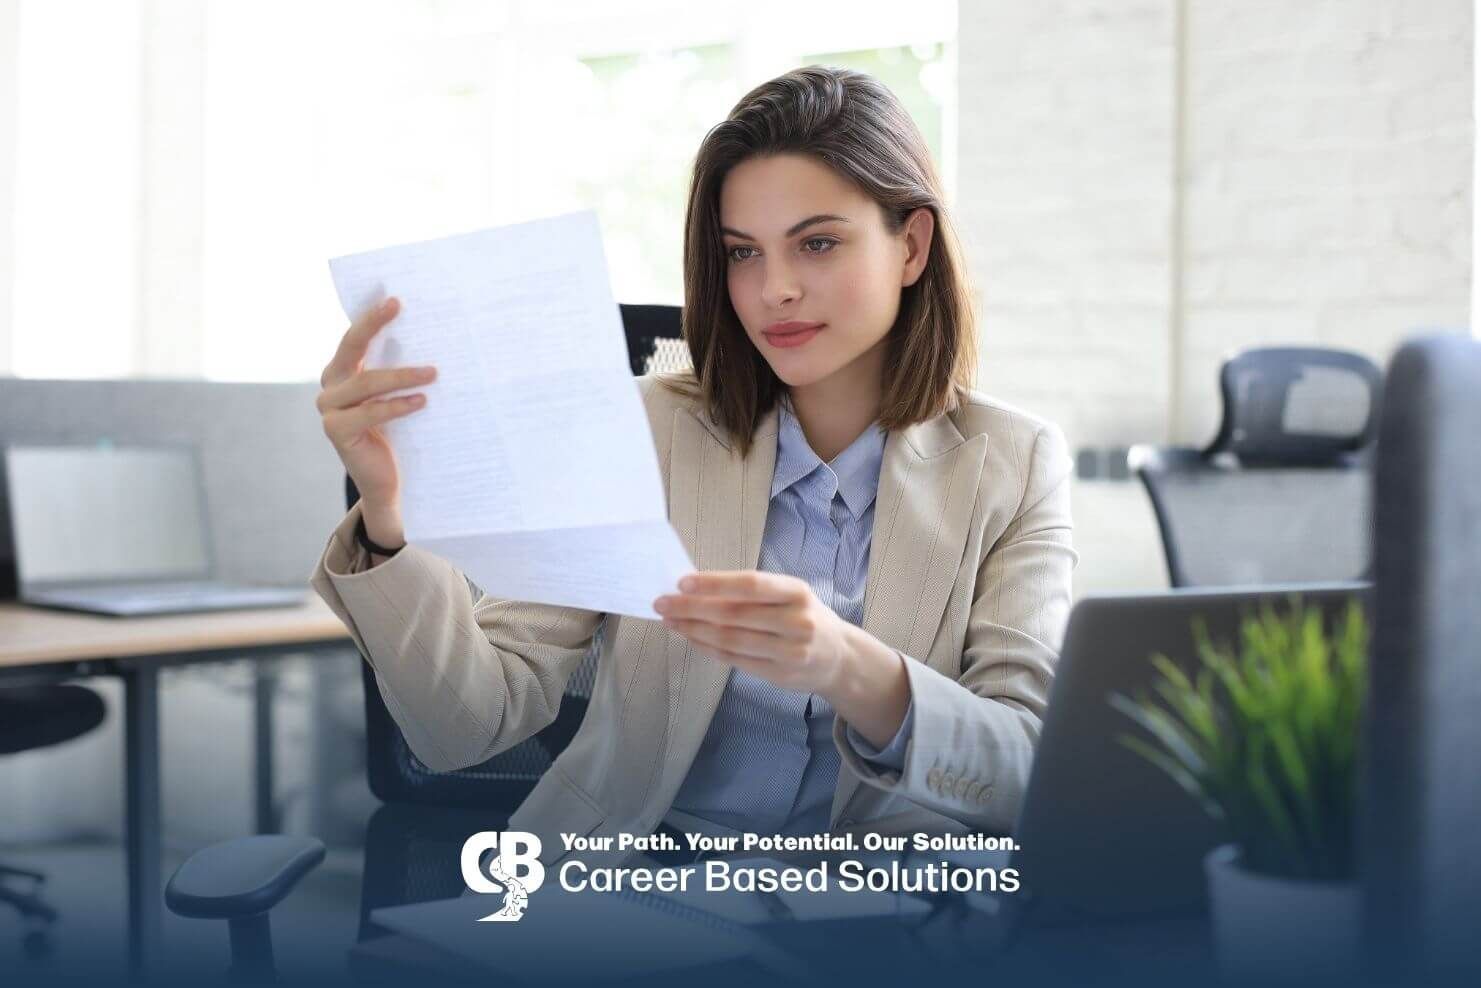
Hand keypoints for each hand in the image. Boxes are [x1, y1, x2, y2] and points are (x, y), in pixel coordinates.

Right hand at [316, 296, 437, 530]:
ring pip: (367, 382)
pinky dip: (398, 405)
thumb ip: (397, 370)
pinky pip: (371, 412)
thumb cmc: (397, 433)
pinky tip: (422, 400)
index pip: (353, 337)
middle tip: (398, 307)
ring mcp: (330, 409)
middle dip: (374, 325)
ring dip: (403, 375)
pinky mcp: (336, 431)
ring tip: (433, 373)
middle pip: (351, 348)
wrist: (386, 481)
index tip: (394, 299)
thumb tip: (431, 337)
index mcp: (341, 371)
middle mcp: (330, 386)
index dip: (371, 317)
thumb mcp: (396, 396)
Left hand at [653, 571, 853, 694]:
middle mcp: (797, 621)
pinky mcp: (780, 675)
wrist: (838, 658)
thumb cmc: (804, 617)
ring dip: (694, 630)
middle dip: (692, 608)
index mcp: (798, 592)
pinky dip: (708, 648)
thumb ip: (753, 592)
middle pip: (735, 614)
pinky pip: (735, 660)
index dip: (715, 583)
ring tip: (671, 621)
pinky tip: (691, 638)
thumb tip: (698, 587)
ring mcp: (790, 652)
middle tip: (663, 603)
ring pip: (731, 640)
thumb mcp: (790, 595)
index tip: (682, 582)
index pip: (751, 585)